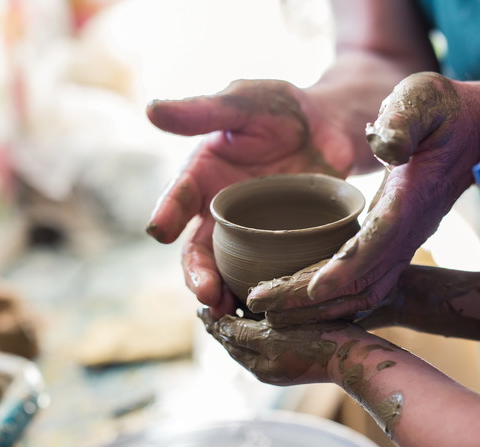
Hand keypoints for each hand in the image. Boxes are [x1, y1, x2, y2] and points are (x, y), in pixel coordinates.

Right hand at [146, 79, 354, 317]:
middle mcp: (220, 212)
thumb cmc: (280, 109)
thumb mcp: (243, 102)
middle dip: (197, 272)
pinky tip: (269, 311)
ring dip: (225, 292)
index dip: (166, 214)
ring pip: (229, 270)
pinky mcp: (281, 246)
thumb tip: (151, 110)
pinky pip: (268, 272)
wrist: (329, 126)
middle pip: (199, 249)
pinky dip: (264, 292)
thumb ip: (203, 110)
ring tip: (229, 311)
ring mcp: (251, 234)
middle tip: (204, 292)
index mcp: (203, 177)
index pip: (178, 198)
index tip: (159, 231)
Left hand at [199, 307, 362, 386]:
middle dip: (223, 325)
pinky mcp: (298, 355)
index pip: (226, 340)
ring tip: (229, 308)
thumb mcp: (272, 338)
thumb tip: (219, 327)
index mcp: (256, 365)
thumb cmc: (314, 344)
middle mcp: (266, 368)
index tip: (202, 305)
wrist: (353, 356)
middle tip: (209, 306)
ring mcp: (282, 363)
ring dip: (239, 325)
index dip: (213, 322)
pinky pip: (269, 340)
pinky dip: (257, 327)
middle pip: (236, 343)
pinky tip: (262, 314)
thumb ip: (243, 333)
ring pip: (252, 341)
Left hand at [248, 72, 479, 320]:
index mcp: (409, 201)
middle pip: (359, 281)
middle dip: (311, 298)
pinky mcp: (393, 242)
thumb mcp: (424, 100)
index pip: (375, 244)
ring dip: (317, 306)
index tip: (309, 290)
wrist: (478, 130)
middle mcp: (406, 231)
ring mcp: (401, 241)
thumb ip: (405, 120)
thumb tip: (384, 145)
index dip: (344, 269)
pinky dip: (330, 296)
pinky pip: (361, 280)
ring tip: (269, 311)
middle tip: (260, 304)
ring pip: (361, 290)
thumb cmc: (446, 110)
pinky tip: (296, 300)